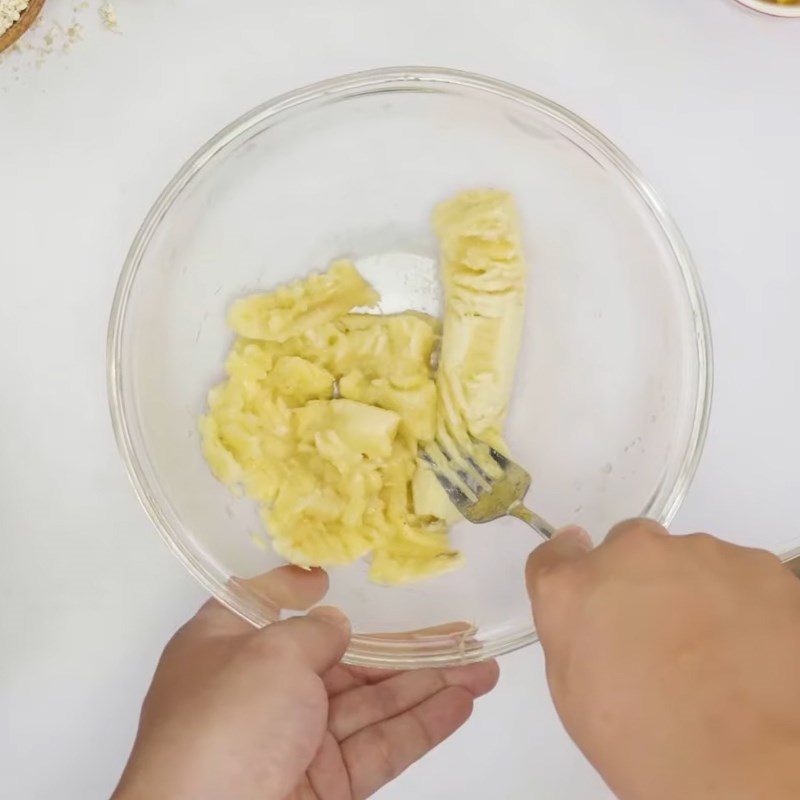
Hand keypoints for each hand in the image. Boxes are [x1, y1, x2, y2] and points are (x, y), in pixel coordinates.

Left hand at [113, 566, 498, 799]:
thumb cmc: (229, 721)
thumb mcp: (268, 653)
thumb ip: (313, 631)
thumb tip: (334, 624)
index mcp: (227, 647)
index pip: (262, 606)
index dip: (293, 588)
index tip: (326, 576)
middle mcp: (261, 690)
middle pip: (342, 659)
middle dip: (403, 647)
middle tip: (461, 632)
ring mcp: (296, 740)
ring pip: (372, 703)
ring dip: (428, 683)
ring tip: (482, 665)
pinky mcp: (325, 785)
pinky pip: (379, 746)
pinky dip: (421, 725)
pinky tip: (462, 702)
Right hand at [526, 520, 799, 799]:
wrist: (748, 760)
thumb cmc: (655, 742)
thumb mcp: (578, 695)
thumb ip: (577, 635)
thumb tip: (595, 624)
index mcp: (572, 590)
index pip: (556, 556)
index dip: (570, 566)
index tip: (584, 578)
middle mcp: (628, 556)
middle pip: (628, 548)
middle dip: (639, 582)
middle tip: (660, 635)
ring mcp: (696, 554)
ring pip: (689, 560)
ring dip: (693, 592)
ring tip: (713, 653)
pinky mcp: (756, 565)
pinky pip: (741, 575)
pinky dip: (742, 603)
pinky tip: (746, 650)